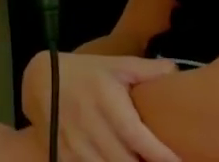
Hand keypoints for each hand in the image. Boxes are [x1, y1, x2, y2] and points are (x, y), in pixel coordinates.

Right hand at [23, 53, 179, 161]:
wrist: (39, 80)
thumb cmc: (85, 73)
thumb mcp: (116, 65)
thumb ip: (148, 70)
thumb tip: (177, 71)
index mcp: (107, 102)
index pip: (138, 137)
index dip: (160, 154)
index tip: (179, 161)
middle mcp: (90, 126)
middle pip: (125, 161)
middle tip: (161, 161)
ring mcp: (74, 144)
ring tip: (140, 161)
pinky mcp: (62, 156)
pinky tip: (116, 161)